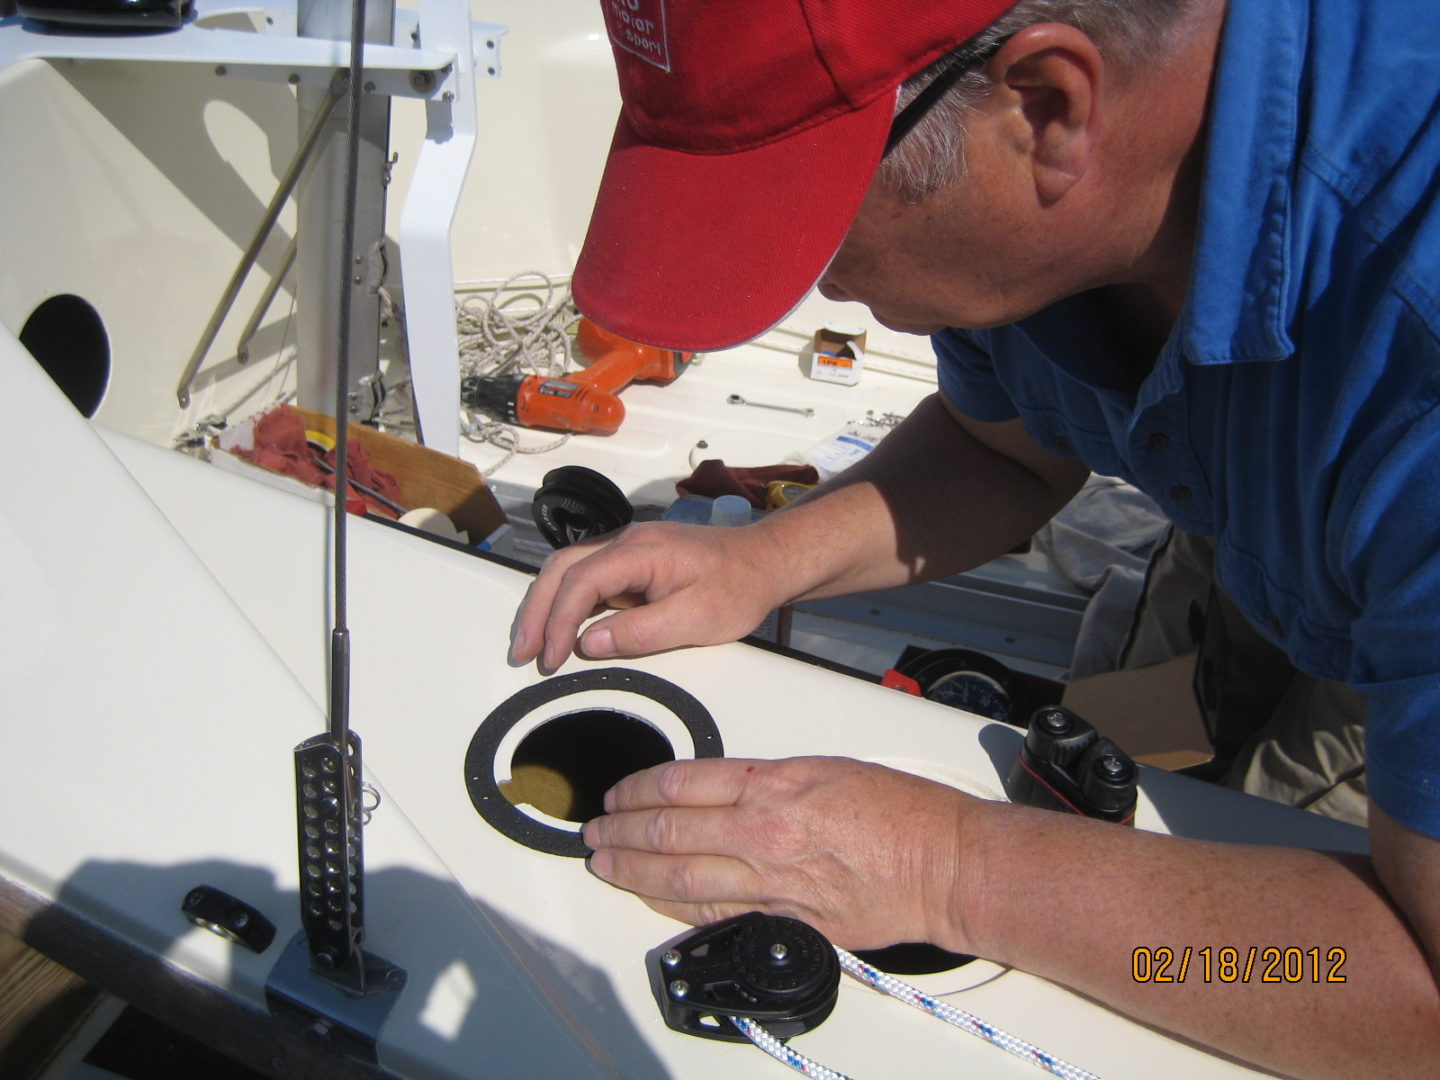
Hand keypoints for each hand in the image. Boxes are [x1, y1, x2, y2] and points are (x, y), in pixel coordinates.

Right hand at [510, 521, 786, 671]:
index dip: (559, 621)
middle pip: (561, 569)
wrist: (765, 562)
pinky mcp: (632, 562)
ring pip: (568, 570)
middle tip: (524, 651)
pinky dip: (567, 603)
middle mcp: (627, 541)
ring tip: (534, 644)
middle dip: (536, 611)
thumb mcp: (697, 619)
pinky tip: (562, 629)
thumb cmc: (739, 586)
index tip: (552, 657)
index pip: (581, 582)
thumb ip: (642, 632)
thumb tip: (592, 643)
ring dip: (546, 605)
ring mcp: (627, 549)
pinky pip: (588, 577)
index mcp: (642, 551)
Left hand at [581, 756, 977, 952]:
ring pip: (680, 876)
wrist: (942, 864)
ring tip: (605, 862)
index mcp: (772, 784)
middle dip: (622, 829)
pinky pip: (714, 912)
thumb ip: (766, 778)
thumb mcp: (824, 766)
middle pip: (669, 830)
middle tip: (595, 829)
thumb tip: (720, 788)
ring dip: (633, 869)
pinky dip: (674, 904)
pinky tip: (652, 897)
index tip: (619, 792)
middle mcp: (763, 832)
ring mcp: (770, 881)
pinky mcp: (784, 919)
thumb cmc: (899, 811)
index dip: (638, 789)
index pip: (681, 783)